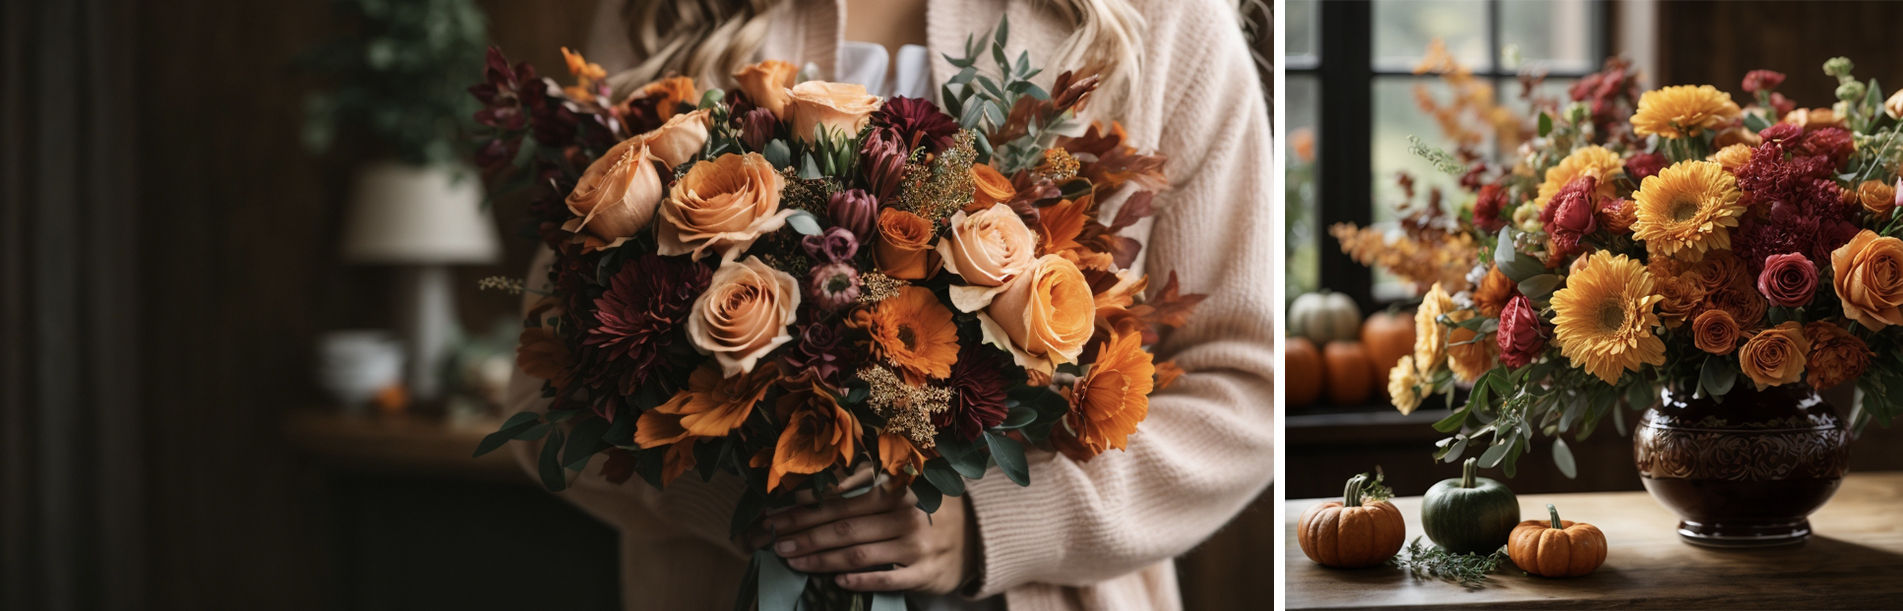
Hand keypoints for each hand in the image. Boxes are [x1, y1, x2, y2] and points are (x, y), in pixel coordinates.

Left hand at [760, 473, 975, 593]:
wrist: (978, 537)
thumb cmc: (930, 510)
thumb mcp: (905, 487)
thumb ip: (868, 482)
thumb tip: (820, 486)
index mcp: (897, 488)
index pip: (841, 497)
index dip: (804, 506)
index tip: (775, 513)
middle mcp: (907, 513)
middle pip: (843, 525)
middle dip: (802, 532)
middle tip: (773, 539)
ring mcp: (917, 544)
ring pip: (857, 552)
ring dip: (820, 557)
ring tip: (792, 559)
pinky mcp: (924, 573)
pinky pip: (886, 577)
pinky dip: (859, 579)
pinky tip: (836, 581)